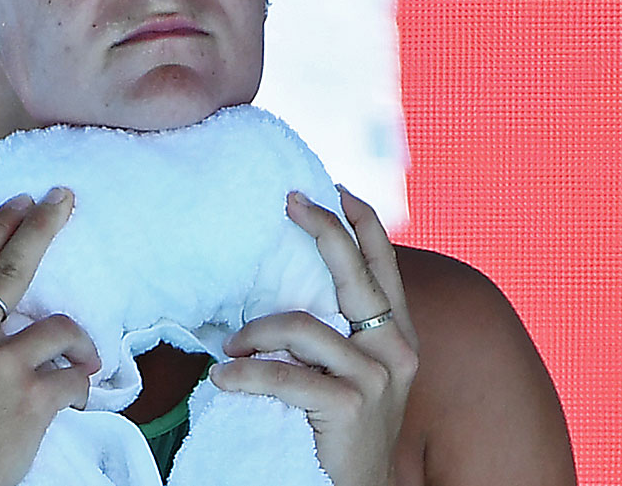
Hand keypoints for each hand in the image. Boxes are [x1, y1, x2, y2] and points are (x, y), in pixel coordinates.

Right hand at [0, 188, 98, 485]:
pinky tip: (75, 396)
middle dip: (43, 225)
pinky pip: (74, 376)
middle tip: (64, 200)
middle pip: (12, 265)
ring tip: (82, 355)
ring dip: (76, 340)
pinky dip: (80, 385)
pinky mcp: (31, 398)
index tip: (21, 203)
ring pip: (58, 325)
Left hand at [209, 187, 419, 485]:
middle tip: (288, 201)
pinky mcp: (350, 404)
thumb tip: (290, 286)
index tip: (333, 190)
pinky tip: (223, 380)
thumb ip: (339, 332)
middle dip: (322, 229)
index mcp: (398, 337)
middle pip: (356, 272)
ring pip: (301, 326)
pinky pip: (282, 374)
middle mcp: (395, 350)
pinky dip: (244, 375)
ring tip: (231, 351)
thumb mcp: (354, 374)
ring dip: (254, 334)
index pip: (385, 266)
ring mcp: (376, 377)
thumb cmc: (344, 432)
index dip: (362, 223)